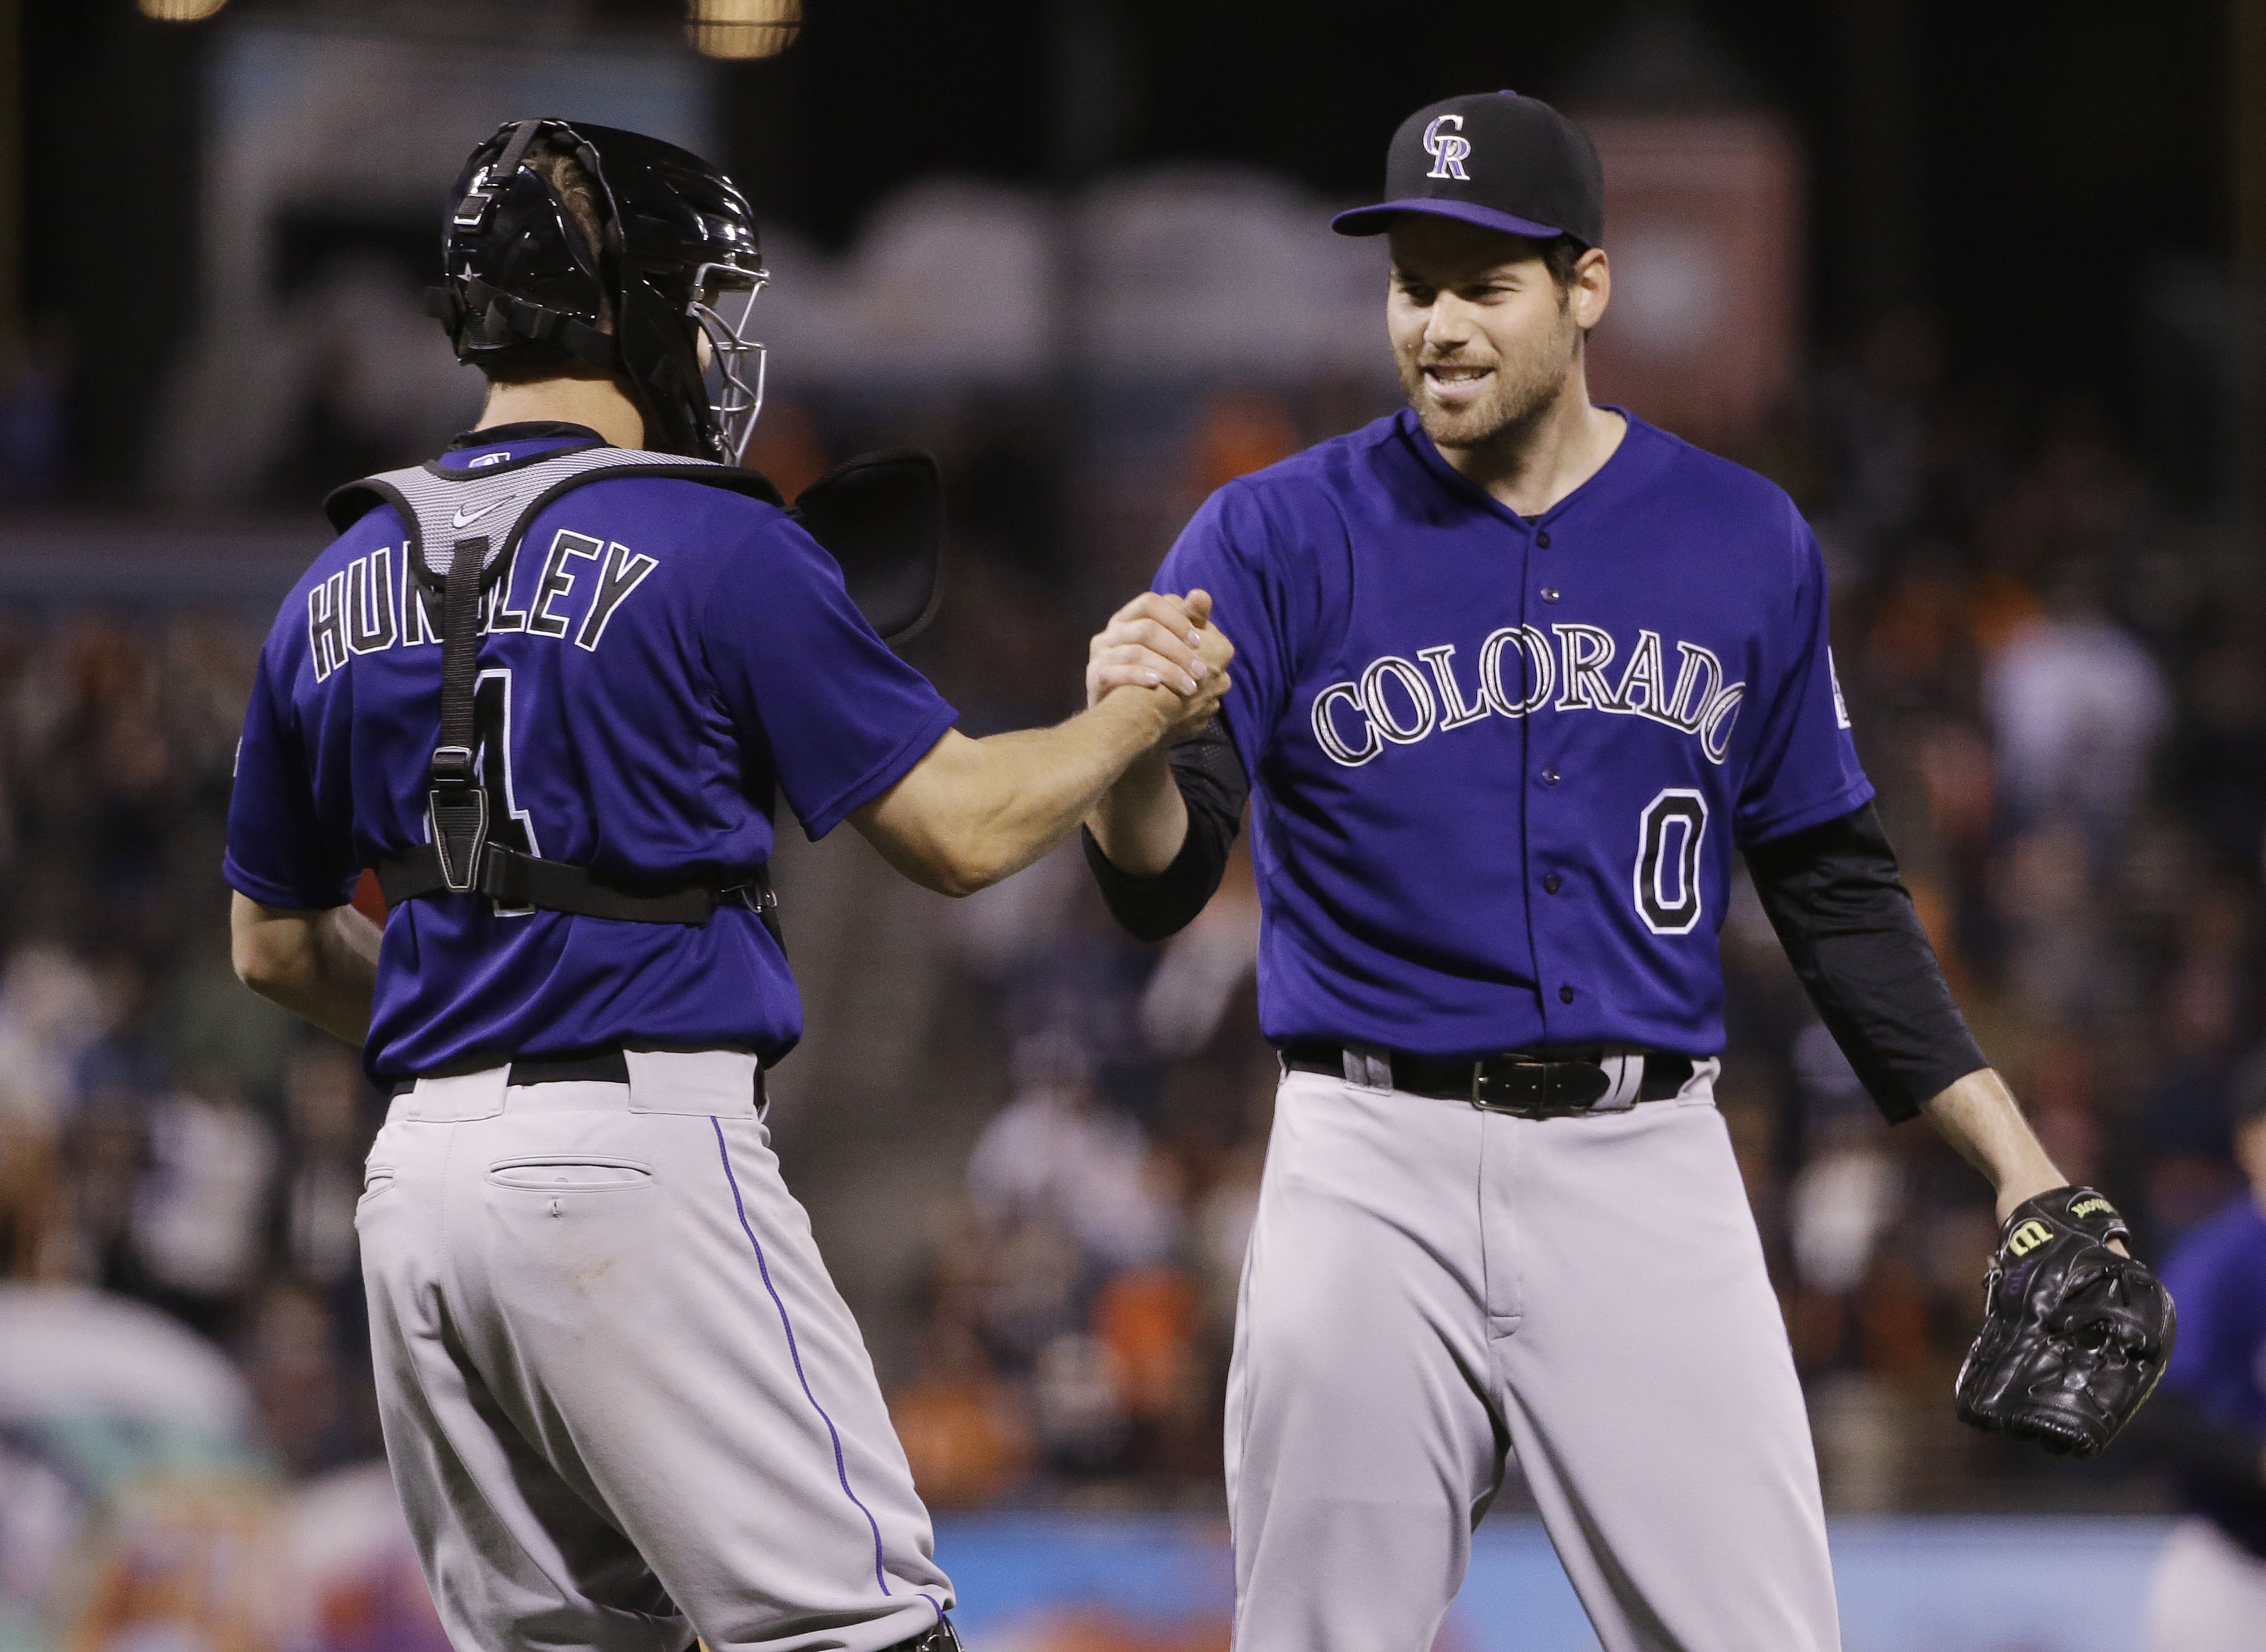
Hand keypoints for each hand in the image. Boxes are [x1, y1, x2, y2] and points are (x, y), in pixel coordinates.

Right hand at [1087, 591, 1234, 740]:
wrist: (1122, 715)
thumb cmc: (1151, 674)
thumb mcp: (1172, 645)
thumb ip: (1188, 620)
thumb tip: (1201, 595)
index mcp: (1128, 619)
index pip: (1150, 603)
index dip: (1176, 618)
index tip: (1199, 642)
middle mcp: (1110, 633)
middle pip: (1146, 629)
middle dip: (1178, 650)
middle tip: (1201, 671)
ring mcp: (1100, 655)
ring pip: (1135, 652)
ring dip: (1168, 669)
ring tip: (1190, 687)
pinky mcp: (1095, 678)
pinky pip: (1115, 672)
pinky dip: (1139, 676)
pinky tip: (1158, 686)